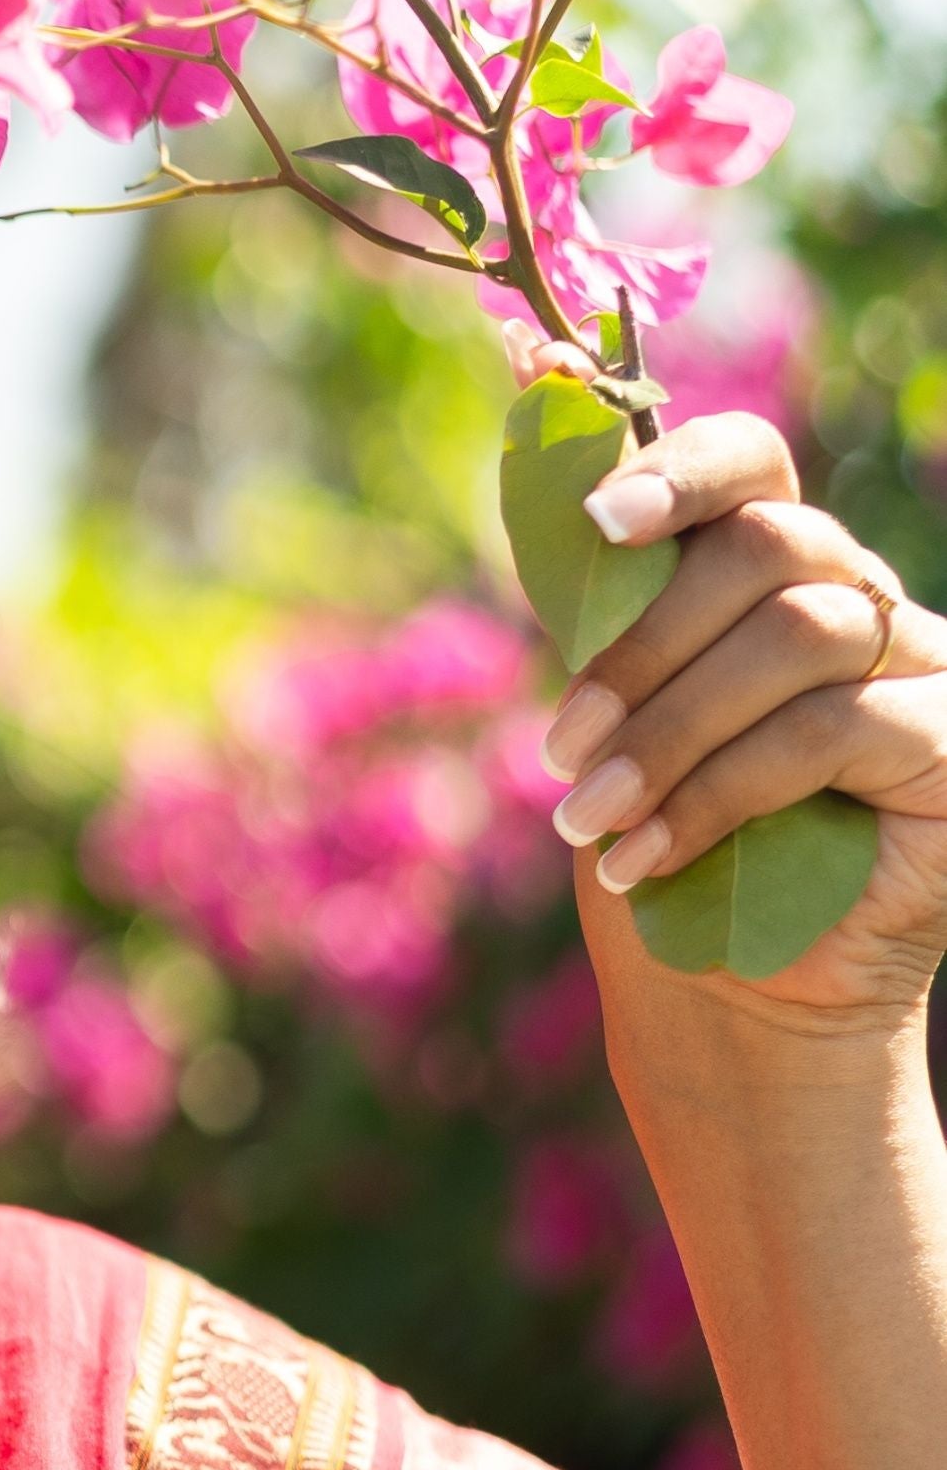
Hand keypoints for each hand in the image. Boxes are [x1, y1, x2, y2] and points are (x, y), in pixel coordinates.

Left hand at [540, 409, 946, 1045]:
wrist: (743, 1002)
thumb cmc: (670, 854)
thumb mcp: (621, 728)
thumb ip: (615, 630)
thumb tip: (565, 531)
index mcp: (778, 576)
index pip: (753, 468)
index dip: (680, 471)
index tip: (597, 521)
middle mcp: (864, 604)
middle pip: (770, 545)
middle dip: (644, 647)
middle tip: (560, 752)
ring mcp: (924, 672)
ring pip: (797, 635)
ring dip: (669, 730)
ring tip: (590, 819)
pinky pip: (833, 730)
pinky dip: (721, 790)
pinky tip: (652, 852)